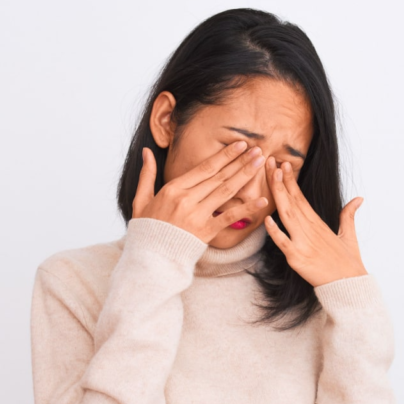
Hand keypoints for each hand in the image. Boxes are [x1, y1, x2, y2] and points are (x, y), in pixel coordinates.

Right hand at [133, 141, 269, 243]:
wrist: (150, 258)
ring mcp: (197, 216)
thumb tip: (146, 151)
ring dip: (245, 175)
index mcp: (173, 189)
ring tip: (260, 163)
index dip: (225, 155)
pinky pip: (229, 218)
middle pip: (219, 176)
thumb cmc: (147, 229)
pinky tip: (262, 200)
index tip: (240, 145)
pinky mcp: (206, 232)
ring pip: (226, 191)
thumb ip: (147, 174)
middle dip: (240, 161)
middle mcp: (187, 199)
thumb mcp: (141, 200)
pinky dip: (246, 209)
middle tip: (258, 150)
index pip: (205, 167)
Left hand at [262, 158, 367, 287]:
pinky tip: (267, 219)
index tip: (282, 164)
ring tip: (271, 176)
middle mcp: (310, 229)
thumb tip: (359, 198)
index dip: (291, 180)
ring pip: (287, 215)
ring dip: (278, 195)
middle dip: (280, 180)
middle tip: (270, 161)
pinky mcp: (298, 258)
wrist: (350, 285)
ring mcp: (303, 243)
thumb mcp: (349, 235)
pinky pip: (284, 243)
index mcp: (318, 223)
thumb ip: (349, 215)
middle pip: (291, 201)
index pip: (301, 197)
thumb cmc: (348, 262)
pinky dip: (275, 232)